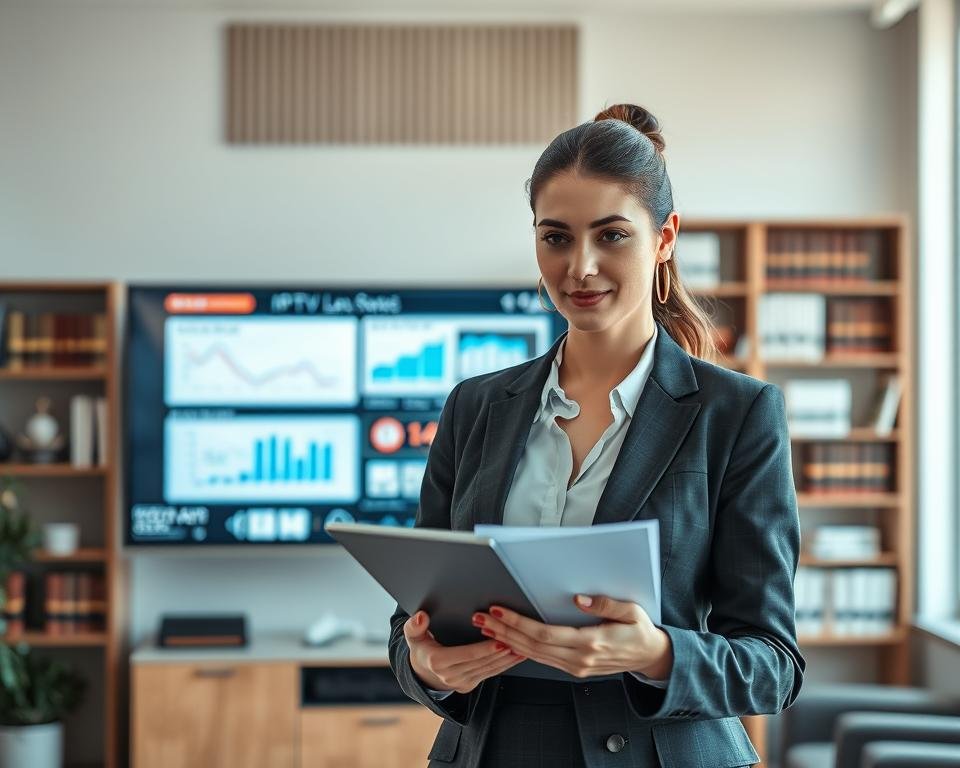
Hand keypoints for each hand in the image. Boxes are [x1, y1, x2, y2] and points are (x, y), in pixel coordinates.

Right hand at [403, 610, 526, 693]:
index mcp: (437, 662)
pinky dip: (504, 665)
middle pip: (481, 662)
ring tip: (522, 646)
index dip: (484, 648)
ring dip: (507, 659)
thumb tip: (420, 617)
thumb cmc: (421, 647)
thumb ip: (414, 626)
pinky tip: (516, 656)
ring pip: (489, 669)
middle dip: (501, 651)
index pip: (466, 654)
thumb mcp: (413, 636)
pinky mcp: (470, 685)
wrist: (421, 672)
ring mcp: (461, 683)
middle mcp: (450, 676)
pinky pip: (490, 674)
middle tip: (518, 639)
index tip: (500, 639)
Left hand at [472, 594, 672, 679]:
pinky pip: (543, 660)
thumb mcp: (632, 611)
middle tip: (481, 618)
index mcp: (592, 643)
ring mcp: (576, 667)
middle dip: (504, 631)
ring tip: (487, 627)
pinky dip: (522, 650)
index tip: (499, 611)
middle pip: (533, 646)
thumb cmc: (641, 631)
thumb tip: (579, 598)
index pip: (545, 634)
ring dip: (508, 641)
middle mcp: (580, 659)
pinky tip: (508, 640)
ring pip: (534, 655)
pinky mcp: (574, 669)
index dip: (519, 623)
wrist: (651, 657)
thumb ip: (606, 604)